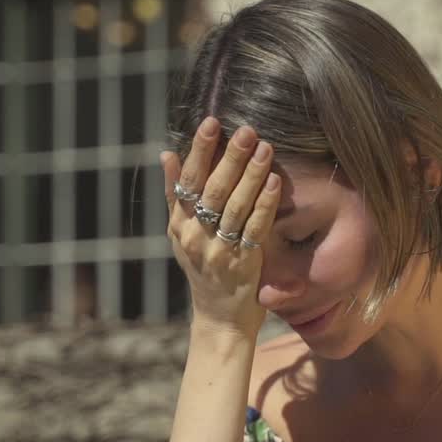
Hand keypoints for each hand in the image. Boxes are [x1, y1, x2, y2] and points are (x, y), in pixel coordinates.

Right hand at [163, 117, 280, 336]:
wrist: (218, 319)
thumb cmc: (203, 269)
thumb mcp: (181, 233)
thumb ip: (175, 194)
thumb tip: (167, 152)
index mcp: (179, 225)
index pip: (187, 181)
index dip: (199, 150)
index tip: (210, 122)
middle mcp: (194, 237)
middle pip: (211, 190)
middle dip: (228, 157)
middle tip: (245, 129)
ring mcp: (218, 251)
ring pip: (234, 207)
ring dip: (250, 175)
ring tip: (264, 147)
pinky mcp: (242, 264)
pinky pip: (255, 229)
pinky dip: (264, 204)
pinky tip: (275, 182)